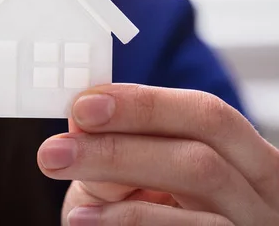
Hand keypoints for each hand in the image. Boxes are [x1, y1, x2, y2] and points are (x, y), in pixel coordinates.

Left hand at [37, 84, 278, 224]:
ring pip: (199, 177)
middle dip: (125, 137)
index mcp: (241, 156)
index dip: (143, 104)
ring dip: (116, 166)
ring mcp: (250, 225)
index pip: (204, 114)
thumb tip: (83, 122)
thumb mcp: (131, 179)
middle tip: (58, 146)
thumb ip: (116, 149)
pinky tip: (83, 219)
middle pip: (204, 147)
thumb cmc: (149, 215)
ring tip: (58, 166)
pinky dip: (125, 220)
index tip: (83, 105)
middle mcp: (258, 190)